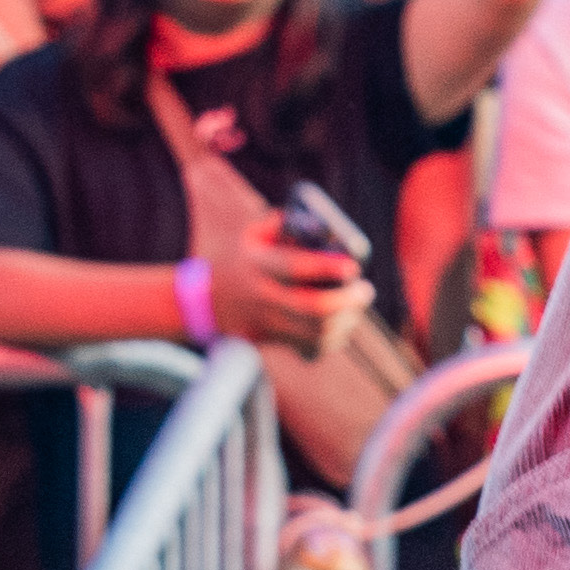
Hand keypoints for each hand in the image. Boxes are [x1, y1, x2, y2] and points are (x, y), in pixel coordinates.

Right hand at [199, 203, 373, 352]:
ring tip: (356, 307)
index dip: (327, 268)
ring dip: (346, 320)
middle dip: (347, 300)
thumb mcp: (251, 235)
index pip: (295, 267)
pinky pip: (308, 347)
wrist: (205, 301)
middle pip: (312, 307)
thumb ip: (282, 224)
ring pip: (315, 332)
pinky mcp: (268, 340)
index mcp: (256, 264)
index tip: (353, 267)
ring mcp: (263, 321)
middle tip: (364, 291)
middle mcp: (260, 295)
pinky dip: (333, 340)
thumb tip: (319, 222)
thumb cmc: (240, 260)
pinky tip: (342, 326)